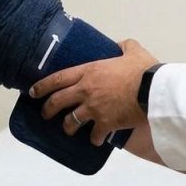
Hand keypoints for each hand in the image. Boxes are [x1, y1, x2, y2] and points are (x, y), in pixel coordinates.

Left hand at [29, 39, 158, 145]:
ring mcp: (94, 109)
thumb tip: (122, 45)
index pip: (58, 78)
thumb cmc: (143, 70)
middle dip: (48, 109)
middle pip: (57, 102)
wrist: (153, 90)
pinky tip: (97, 140)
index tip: (32, 92)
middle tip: (45, 114)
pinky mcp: (105, 124)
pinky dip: (95, 139)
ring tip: (69, 130)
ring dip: (68, 127)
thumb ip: (125, 46)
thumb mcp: (134, 51)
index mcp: (89, 71)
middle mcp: (86, 91)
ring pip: (71, 121)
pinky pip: (95, 135)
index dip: (42, 86)